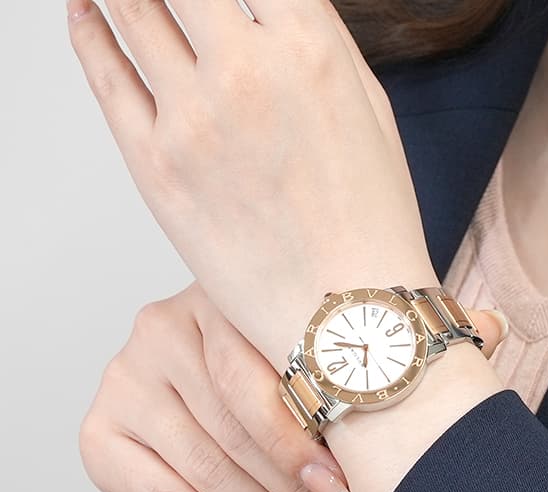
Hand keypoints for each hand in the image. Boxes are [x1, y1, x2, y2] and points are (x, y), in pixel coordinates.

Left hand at [67, 0, 436, 370]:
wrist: (345, 311)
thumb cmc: (369, 222)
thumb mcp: (370, 109)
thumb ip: (316, 40)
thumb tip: (265, 6)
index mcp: (310, 47)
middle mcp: (245, 70)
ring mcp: (191, 118)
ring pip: (131, 11)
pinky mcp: (154, 167)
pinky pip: (105, 79)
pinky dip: (88, 36)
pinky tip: (83, 14)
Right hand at [79, 283, 364, 491]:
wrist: (201, 420)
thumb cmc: (258, 392)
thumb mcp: (287, 374)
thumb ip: (314, 399)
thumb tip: (369, 468)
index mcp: (215, 299)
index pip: (253, 379)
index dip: (300, 442)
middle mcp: (160, 330)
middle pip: (233, 429)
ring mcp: (123, 381)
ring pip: (207, 469)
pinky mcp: (98, 435)